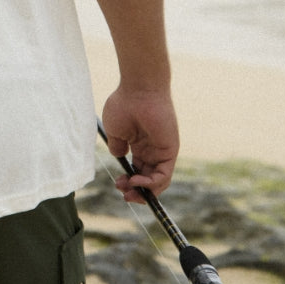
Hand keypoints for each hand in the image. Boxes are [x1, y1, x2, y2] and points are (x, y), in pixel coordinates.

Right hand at [101, 88, 178, 202]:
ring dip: (144, 191)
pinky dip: (152, 183)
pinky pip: (164, 174)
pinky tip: (138, 181)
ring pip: (158, 181)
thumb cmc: (124, 105)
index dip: (129, 181)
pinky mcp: (170, 151)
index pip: (138, 170)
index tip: (118, 185)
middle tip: (123, 193)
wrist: (138, 90)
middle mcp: (152, 150)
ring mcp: (162, 151)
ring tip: (129, 191)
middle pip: (148, 179)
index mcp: (139, 145)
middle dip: (136, 190)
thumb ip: (118, 148)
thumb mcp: (115, 130)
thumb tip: (119, 158)